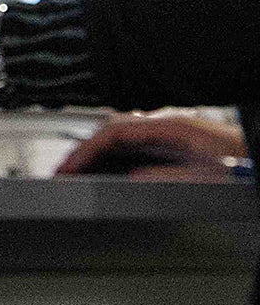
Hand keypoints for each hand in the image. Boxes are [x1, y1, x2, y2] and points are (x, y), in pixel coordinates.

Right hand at [53, 113, 246, 178]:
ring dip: (96, 153)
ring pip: (122, 138)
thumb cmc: (246, 165)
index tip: (69, 167)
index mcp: (173, 127)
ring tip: (75, 171)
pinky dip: (112, 156)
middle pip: (113, 132)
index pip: (115, 131)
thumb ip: (168, 176)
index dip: (87, 149)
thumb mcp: (208, 176)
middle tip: (63, 171)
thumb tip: (131, 177)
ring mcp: (173, 134)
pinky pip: (134, 146)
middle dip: (84, 151)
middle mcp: (170, 126)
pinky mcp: (177, 144)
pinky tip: (103, 168)